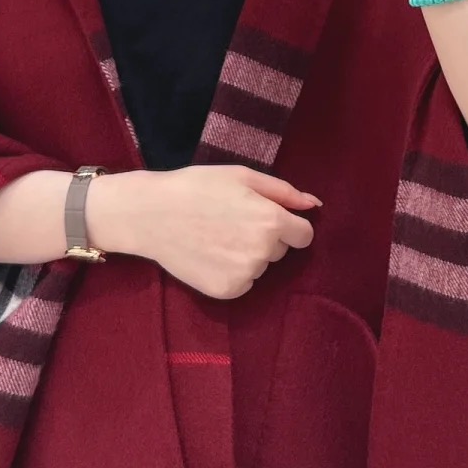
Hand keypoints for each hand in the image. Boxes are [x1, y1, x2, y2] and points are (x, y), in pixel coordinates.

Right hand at [133, 164, 319, 301]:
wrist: (151, 215)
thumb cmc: (197, 187)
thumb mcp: (242, 177)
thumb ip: (284, 191)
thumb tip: (315, 204)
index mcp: (271, 221)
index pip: (304, 235)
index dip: (289, 225)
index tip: (268, 219)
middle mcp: (263, 251)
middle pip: (280, 250)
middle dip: (265, 238)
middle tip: (231, 222)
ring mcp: (245, 274)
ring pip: (260, 266)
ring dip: (247, 255)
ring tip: (216, 237)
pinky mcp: (227, 291)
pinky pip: (244, 282)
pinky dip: (232, 272)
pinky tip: (210, 254)